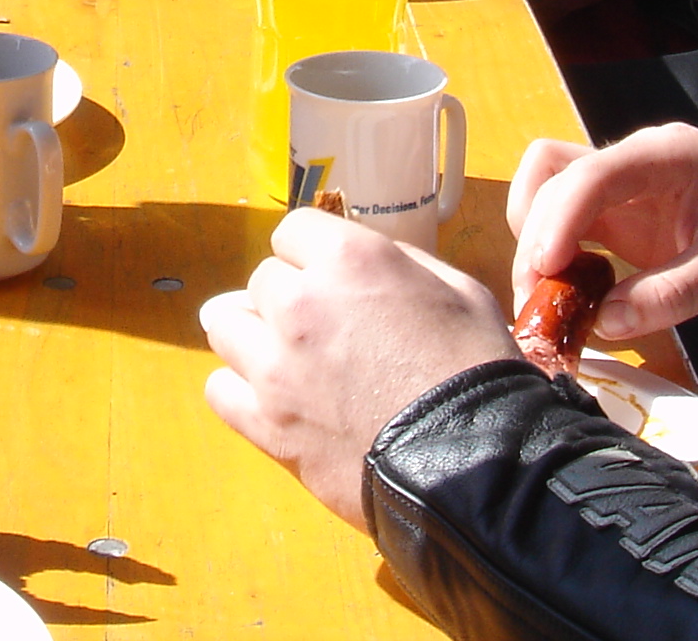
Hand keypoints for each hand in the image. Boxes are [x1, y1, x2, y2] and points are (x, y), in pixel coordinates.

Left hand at [201, 209, 514, 525]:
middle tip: (324, 329)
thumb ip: (400, 263)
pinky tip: (273, 399)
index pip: (293, 230)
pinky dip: (239, 389)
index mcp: (349, 260)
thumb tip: (364, 263)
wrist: (476, 468)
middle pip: (263, 279)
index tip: (332, 279)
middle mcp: (300, 303)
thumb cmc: (478, 373)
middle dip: (290, 296)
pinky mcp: (266, 424)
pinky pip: (219, 388)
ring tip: (285, 357)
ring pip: (224, 323)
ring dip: (252, 333)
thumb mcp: (458, 289)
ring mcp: (275, 366)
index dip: (313, 253)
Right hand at [507, 124, 697, 342]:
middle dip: (535, 235)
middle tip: (536, 299)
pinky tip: (565, 294)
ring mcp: (626, 187)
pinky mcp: (623, 216)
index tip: (545, 269)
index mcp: (667, 155)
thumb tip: (603, 324)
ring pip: (551, 191)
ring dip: (535, 241)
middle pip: (555, 176)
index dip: (557, 218)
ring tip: (542, 299)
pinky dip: (555, 255)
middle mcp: (635, 161)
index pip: (591, 173)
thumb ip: (671, 294)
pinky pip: (571, 223)